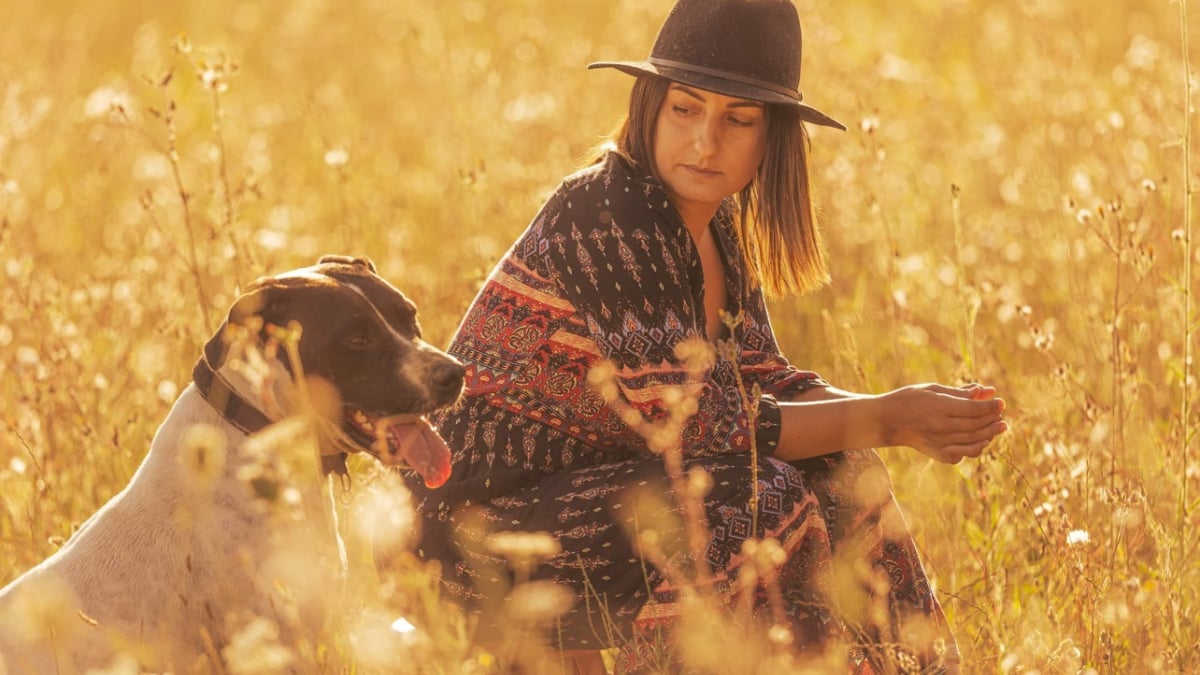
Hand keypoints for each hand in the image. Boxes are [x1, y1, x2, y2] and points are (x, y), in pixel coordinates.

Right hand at [880, 383, 1006, 462]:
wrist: (886, 421)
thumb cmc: (909, 399)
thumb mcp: (932, 389)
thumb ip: (959, 392)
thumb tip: (985, 391)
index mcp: (938, 407)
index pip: (973, 409)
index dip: (990, 406)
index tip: (1001, 402)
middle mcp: (939, 426)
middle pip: (976, 425)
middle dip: (993, 420)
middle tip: (1002, 415)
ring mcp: (938, 442)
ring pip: (973, 441)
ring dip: (989, 434)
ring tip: (998, 427)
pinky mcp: (937, 454)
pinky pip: (962, 454)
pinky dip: (975, 449)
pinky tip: (982, 441)